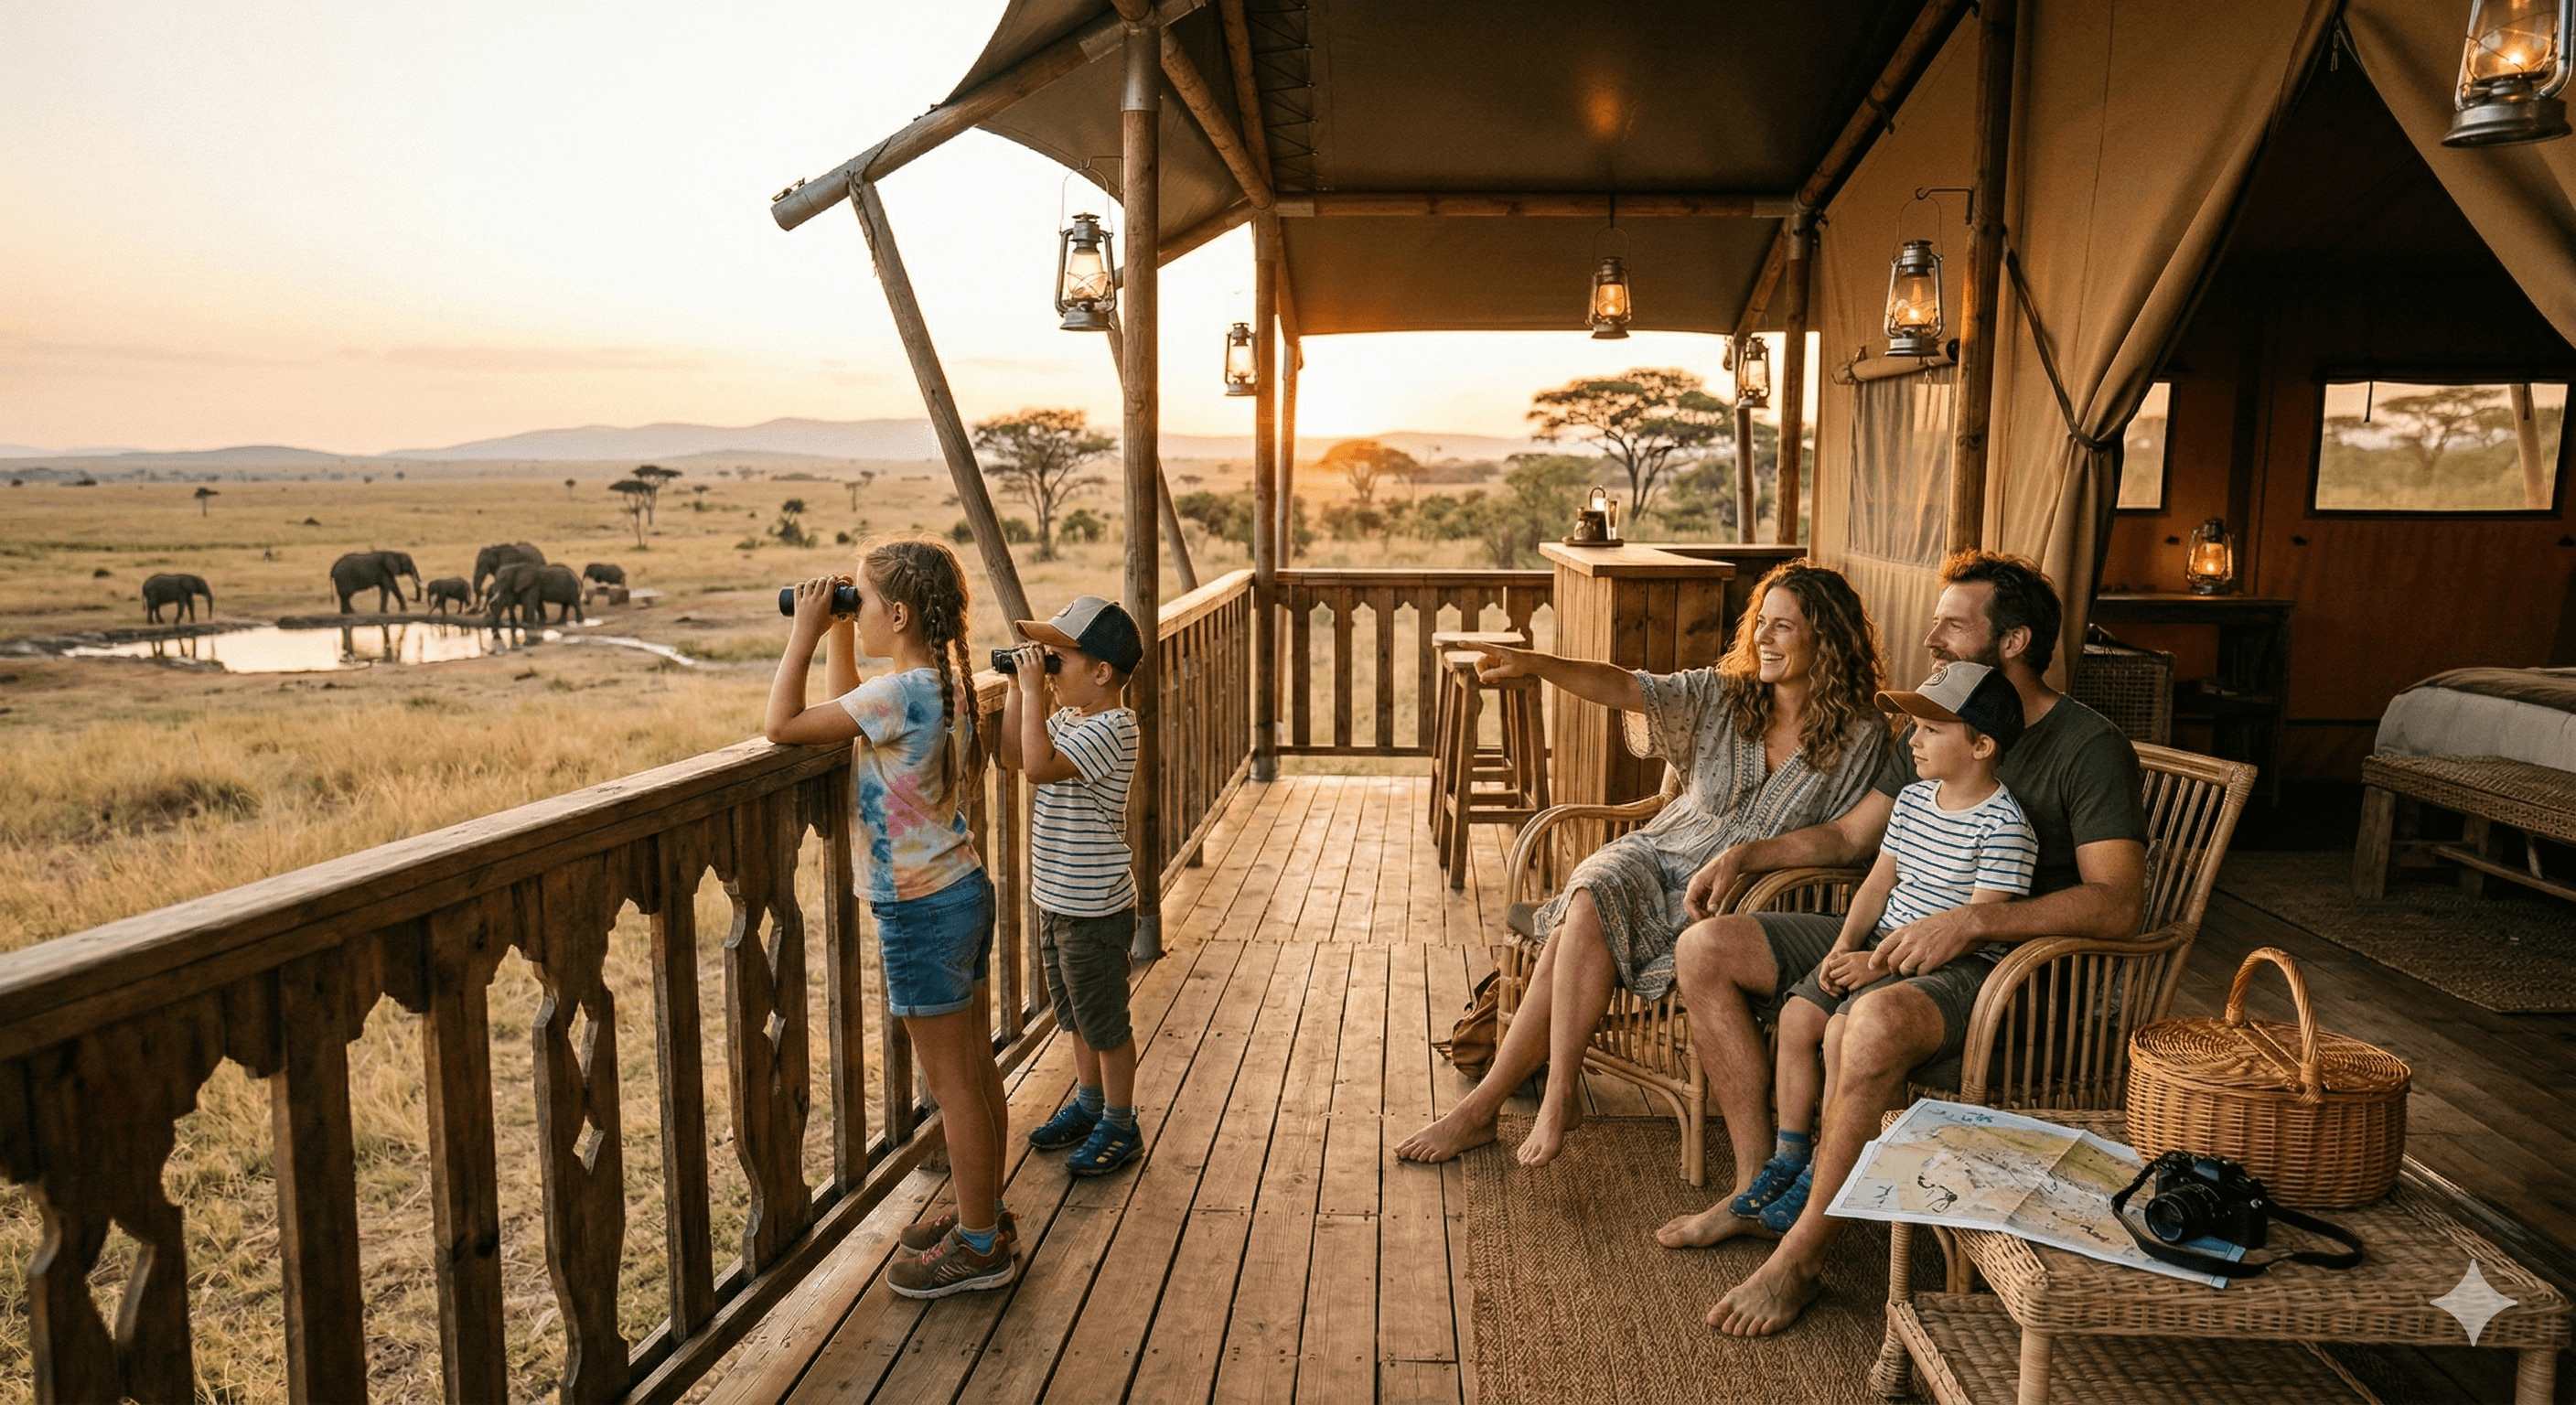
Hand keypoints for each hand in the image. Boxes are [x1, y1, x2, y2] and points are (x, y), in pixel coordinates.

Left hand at [788, 575, 840, 635]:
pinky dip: (800, 586)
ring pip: (809, 584)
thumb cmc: (820, 630)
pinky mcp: (797, 603)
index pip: (830, 584)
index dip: (832, 579)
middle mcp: (816, 598)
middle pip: (820, 582)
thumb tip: (839, 613)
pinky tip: (801, 585)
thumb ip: (834, 615)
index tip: (833, 579)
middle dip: (824, 579)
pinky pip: (797, 590)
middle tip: (825, 580)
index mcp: (826, 601)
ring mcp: (806, 600)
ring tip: (814, 582)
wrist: (806, 635)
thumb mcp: (831, 621)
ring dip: (813, 581)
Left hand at [1010, 644, 1050, 692]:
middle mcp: (1036, 664)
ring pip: (1024, 653)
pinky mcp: (1021, 669)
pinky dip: (1014, 656)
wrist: (1033, 692)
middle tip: (1025, 649)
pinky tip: (1013, 655)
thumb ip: (1040, 668)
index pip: (1040, 652)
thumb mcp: (1042, 674)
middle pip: (1031, 651)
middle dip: (1028, 649)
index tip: (1033, 649)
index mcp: (1042, 664)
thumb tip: (1040, 665)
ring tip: (1019, 651)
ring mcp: (1028, 666)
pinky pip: (1017, 660)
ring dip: (1021, 651)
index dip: (1036, 649)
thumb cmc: (1038, 685)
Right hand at [1474, 644, 1533, 681]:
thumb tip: (1481, 678)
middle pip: (1479, 662)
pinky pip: (1487, 669)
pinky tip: (1497, 680)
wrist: (1530, 662)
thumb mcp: (1509, 671)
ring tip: (1497, 681)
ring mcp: (1494, 658)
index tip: (1460, 643)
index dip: (1470, 645)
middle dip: (1481, 673)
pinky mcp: (1496, 662)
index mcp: (1498, 651)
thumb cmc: (1522, 664)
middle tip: (1486, 682)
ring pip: (1483, 667)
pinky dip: (1490, 675)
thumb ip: (1494, 674)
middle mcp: (1494, 653)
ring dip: (1487, 675)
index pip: (1481, 647)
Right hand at [1683, 847, 1743, 920]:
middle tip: (1710, 919)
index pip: (1688, 903)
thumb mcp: (1723, 885)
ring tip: (1712, 916)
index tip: (1706, 920)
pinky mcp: (1704, 889)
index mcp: (1696, 883)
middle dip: (1697, 914)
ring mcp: (1698, 887)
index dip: (1694, 913)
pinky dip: (1704, 908)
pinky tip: (1713, 911)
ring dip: (1701, 912)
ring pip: (1694, 904)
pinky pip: (1700, 901)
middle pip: (1689, 905)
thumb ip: (1715, 899)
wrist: (1732, 859)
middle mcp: (1694, 886)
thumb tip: (1710, 912)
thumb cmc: (1727, 870)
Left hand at [1817, 947, 1882, 996]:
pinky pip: (1850, 988)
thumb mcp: (1856, 955)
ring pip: (1841, 982)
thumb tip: (1831, 965)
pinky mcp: (1862, 982)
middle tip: (1837, 978)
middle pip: (1834, 974)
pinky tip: (1852, 985)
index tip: (1835, 969)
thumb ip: (1845, 959)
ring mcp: (1857, 974)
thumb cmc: (1869, 959)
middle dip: (1834, 977)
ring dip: (1840, 983)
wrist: (1885, 963)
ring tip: (1843, 982)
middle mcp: (1852, 965)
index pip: (1833, 964)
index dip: (1832, 968)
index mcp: (1850, 957)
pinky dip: (1849, 988)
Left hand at [1872, 906, 1986, 976]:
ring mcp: (1921, 951)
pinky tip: (1926, 968)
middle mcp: (1910, 941)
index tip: (1871, 966)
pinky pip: (1920, 972)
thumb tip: (1892, 948)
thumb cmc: (1938, 924)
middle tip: (1896, 971)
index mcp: (1904, 931)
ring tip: (1912, 969)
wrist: (1959, 923)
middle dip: (1892, 969)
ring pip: (1904, 969)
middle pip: (1892, 961)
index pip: (1883, 947)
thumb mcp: (1916, 925)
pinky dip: (1921, 973)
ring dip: (1906, 972)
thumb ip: (1904, 936)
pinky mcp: (1933, 959)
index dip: (1875, 959)